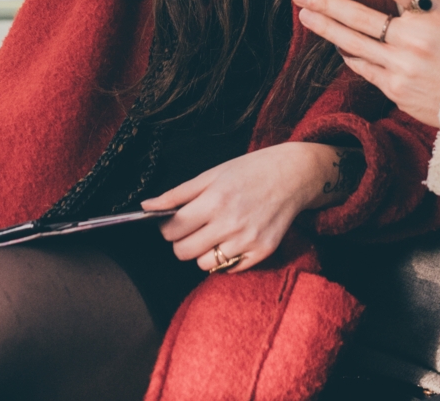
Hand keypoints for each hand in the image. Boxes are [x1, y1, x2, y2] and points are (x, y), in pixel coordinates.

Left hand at [141, 142, 349, 272]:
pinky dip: (225, 258)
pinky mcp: (262, 252)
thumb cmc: (249, 171)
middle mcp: (230, 223)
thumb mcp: (212, 174)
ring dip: (203, 252)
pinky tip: (233, 239)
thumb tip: (146, 206)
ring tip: (214, 234)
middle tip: (191, 230)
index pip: (172, 230)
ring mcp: (248, 241)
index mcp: (214, 200)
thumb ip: (177, 194)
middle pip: (184, 252)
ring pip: (204, 264)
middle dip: (181, 242)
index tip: (173, 223)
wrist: (293, 175)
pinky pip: (229, 268)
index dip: (167, 228)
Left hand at [293, 0, 439, 126]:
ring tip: (306, 14)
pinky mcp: (394, 89)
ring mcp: (401, 66)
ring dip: (326, 27)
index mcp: (431, 15)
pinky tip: (336, 43)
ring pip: (353, 43)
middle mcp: (413, 40)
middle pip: (361, 16)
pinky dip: (348, 54)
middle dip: (326, 2)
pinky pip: (363, 67)